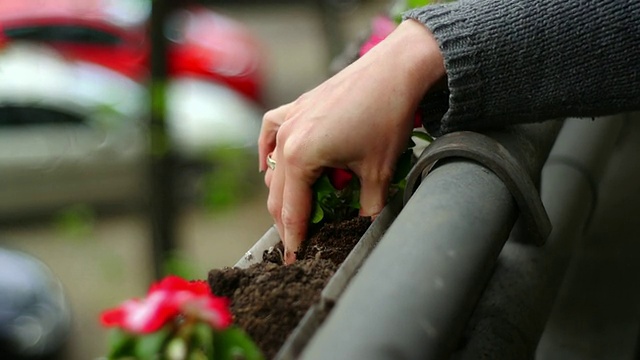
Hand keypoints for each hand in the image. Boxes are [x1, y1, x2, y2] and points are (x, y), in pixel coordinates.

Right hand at [259, 20, 444, 263]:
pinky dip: (267, 152)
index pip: (292, 211)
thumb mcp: (379, 173)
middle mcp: (286, 139)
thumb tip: (363, 230)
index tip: (295, 260)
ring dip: (283, 192)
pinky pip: (270, 133)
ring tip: (299, 209)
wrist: (395, 71)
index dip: (295, 240)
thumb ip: (368, 209)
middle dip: (287, 222)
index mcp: (301, 158)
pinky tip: (267, 164)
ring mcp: (288, 120)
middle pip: (278, 195)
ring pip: (273, 168)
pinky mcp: (296, 107)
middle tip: (298, 243)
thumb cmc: (386, 118)